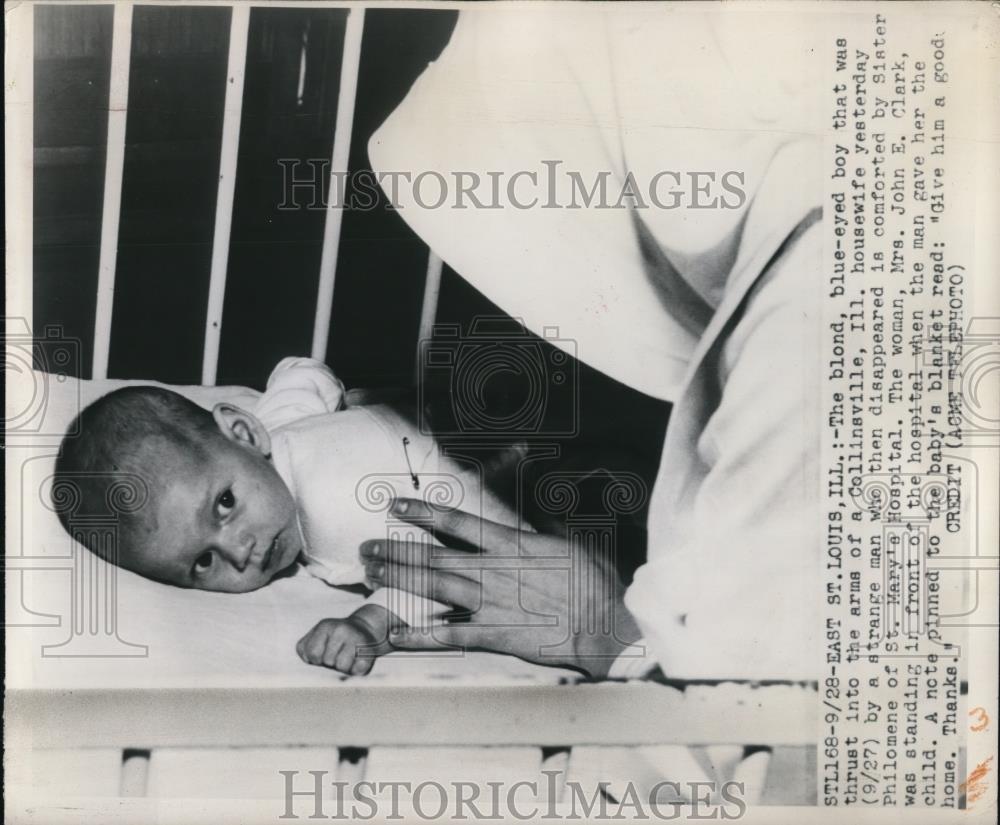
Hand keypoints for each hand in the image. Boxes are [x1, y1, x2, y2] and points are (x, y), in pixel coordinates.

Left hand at [296, 607, 390, 675]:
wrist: (365, 629)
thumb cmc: (334, 641)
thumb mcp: (316, 639)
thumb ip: (306, 652)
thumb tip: (311, 672)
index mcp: (325, 626)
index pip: (312, 653)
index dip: (315, 660)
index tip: (322, 655)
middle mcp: (341, 629)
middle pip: (327, 661)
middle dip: (330, 664)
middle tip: (337, 656)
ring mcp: (357, 639)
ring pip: (342, 667)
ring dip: (343, 668)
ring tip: (347, 659)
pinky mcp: (369, 651)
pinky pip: (357, 670)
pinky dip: (356, 671)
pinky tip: (357, 661)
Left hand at [359, 498, 641, 678]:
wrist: (603, 626)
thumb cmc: (591, 582)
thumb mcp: (567, 541)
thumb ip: (540, 526)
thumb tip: (529, 509)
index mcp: (511, 544)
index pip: (457, 522)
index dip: (423, 512)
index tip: (396, 505)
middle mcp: (493, 571)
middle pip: (433, 556)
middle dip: (397, 550)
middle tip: (367, 548)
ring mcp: (490, 604)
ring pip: (434, 589)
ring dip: (399, 581)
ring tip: (371, 575)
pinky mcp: (494, 636)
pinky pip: (449, 636)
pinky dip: (420, 635)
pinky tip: (395, 634)